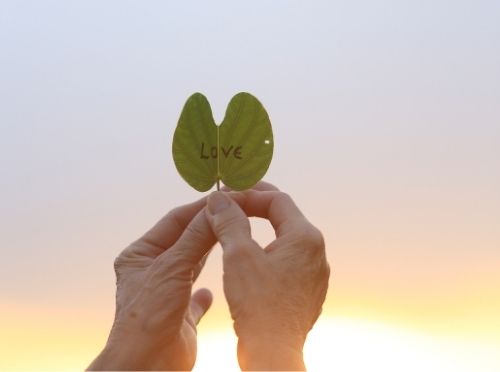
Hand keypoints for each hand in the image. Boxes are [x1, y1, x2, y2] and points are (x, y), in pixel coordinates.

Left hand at [87, 197, 215, 370]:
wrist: (147, 367)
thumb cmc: (148, 316)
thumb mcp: (172, 267)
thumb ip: (196, 237)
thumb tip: (216, 207)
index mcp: (140, 254)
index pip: (175, 220)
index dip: (200, 207)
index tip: (226, 196)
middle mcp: (152, 270)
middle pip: (186, 239)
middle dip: (208, 225)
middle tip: (235, 210)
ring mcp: (166, 292)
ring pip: (193, 263)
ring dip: (211, 250)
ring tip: (232, 232)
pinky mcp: (180, 315)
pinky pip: (196, 296)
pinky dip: (207, 290)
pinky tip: (215, 287)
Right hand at [205, 185, 329, 370]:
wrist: (274, 355)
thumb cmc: (258, 305)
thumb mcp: (238, 255)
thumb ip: (229, 221)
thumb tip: (219, 199)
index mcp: (305, 237)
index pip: (277, 200)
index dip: (249, 195)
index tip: (226, 199)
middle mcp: (316, 252)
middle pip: (285, 215)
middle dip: (257, 206)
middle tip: (233, 202)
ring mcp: (314, 273)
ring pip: (286, 238)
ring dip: (262, 228)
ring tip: (238, 227)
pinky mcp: (308, 290)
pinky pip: (288, 259)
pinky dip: (269, 250)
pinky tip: (250, 257)